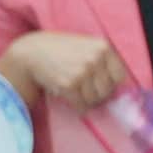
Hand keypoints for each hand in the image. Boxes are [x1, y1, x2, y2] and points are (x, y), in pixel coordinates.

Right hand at [1, 31, 128, 105]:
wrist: (31, 52)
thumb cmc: (60, 51)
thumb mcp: (86, 46)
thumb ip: (103, 61)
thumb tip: (118, 91)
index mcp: (103, 47)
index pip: (120, 76)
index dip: (110, 83)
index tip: (99, 83)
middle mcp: (95, 58)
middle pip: (108, 91)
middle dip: (97, 94)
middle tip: (83, 88)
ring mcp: (83, 71)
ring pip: (95, 100)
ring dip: (85, 100)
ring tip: (74, 89)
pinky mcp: (70, 85)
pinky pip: (82, 106)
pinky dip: (77, 106)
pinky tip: (68, 95)